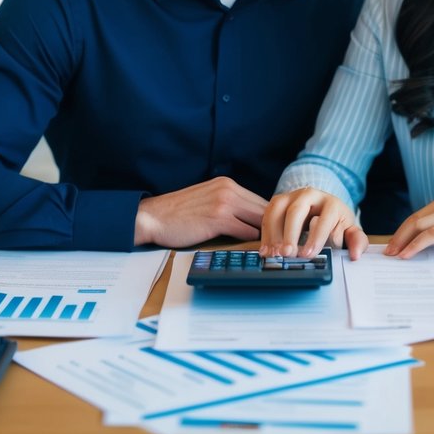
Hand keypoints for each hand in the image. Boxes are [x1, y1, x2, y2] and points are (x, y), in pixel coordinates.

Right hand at [133, 177, 267, 247]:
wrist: (154, 217)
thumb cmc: (179, 213)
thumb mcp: (208, 198)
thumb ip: (229, 204)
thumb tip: (251, 220)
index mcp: (227, 184)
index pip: (260, 200)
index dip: (271, 217)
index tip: (277, 231)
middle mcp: (228, 190)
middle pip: (264, 208)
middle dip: (273, 226)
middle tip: (279, 242)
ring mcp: (224, 203)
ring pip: (259, 219)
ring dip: (266, 235)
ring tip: (271, 248)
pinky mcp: (218, 219)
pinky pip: (246, 231)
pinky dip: (252, 241)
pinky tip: (254, 249)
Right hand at [260, 187, 368, 260]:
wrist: (322, 207)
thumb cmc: (335, 223)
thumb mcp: (349, 231)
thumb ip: (356, 241)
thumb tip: (356, 255)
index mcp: (331, 202)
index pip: (324, 218)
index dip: (316, 237)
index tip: (308, 254)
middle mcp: (310, 195)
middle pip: (297, 210)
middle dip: (291, 233)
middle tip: (288, 254)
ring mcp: (292, 196)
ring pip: (278, 210)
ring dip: (274, 233)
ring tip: (274, 254)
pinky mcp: (278, 201)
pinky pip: (268, 214)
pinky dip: (265, 233)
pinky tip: (266, 250)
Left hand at [384, 195, 433, 258]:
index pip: (418, 217)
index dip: (402, 231)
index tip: (392, 245)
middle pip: (413, 220)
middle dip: (396, 237)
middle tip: (386, 253)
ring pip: (418, 226)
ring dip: (401, 241)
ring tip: (392, 256)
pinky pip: (431, 236)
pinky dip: (415, 245)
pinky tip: (407, 256)